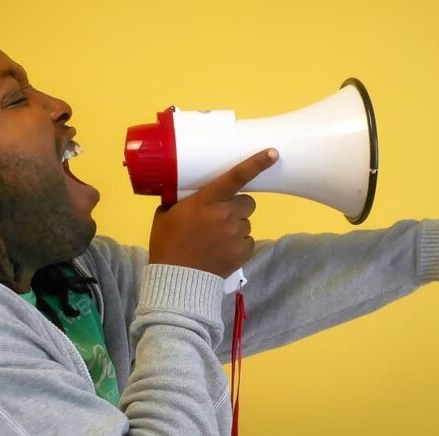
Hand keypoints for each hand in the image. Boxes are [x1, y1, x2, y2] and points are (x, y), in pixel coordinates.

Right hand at [148, 149, 277, 277]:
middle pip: (247, 203)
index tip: (273, 153)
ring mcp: (236, 234)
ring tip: (216, 239)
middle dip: (237, 207)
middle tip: (221, 217)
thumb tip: (182, 192)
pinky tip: (223, 251)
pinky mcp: (242, 252)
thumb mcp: (165, 214)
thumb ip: (179, 200)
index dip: (256, 164)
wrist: (176, 279)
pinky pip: (247, 241)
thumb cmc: (167, 244)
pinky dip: (239, 245)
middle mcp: (225, 214)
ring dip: (236, 227)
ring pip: (246, 223)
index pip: (236, 177)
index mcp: (207, 200)